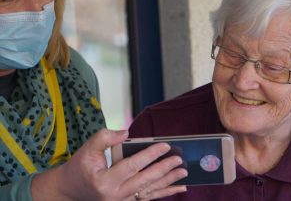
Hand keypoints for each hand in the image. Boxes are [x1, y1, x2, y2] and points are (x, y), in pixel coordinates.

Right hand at [31, 129, 187, 200]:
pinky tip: (178, 188)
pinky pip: (148, 198)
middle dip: (164, 169)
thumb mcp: (87, 149)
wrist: (70, 191)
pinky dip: (164, 192)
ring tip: (183, 173)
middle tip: (179, 160)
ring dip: (168, 182)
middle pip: (144, 181)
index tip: (165, 146)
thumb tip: (126, 132)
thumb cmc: (80, 167)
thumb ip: (104, 137)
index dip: (149, 155)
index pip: (131, 166)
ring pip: (149, 191)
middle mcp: (114, 195)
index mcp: (104, 181)